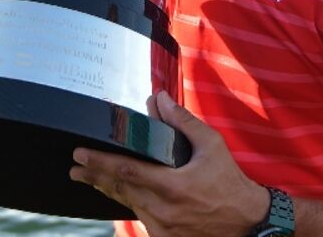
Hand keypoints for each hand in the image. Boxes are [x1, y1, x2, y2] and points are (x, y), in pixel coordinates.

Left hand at [70, 91, 269, 236]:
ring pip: (127, 204)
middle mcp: (163, 210)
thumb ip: (183, 121)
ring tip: (90, 178)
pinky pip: (140, 216)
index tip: (80, 154)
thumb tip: (160, 99)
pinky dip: (129, 202)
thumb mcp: (211, 145)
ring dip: (107, 190)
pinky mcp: (165, 236)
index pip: (126, 172)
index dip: (100, 162)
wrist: (247, 222)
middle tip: (76, 167)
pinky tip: (120, 193)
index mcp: (172, 186)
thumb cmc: (229, 182)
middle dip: (94, 176)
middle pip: (118, 190)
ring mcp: (162, 227)